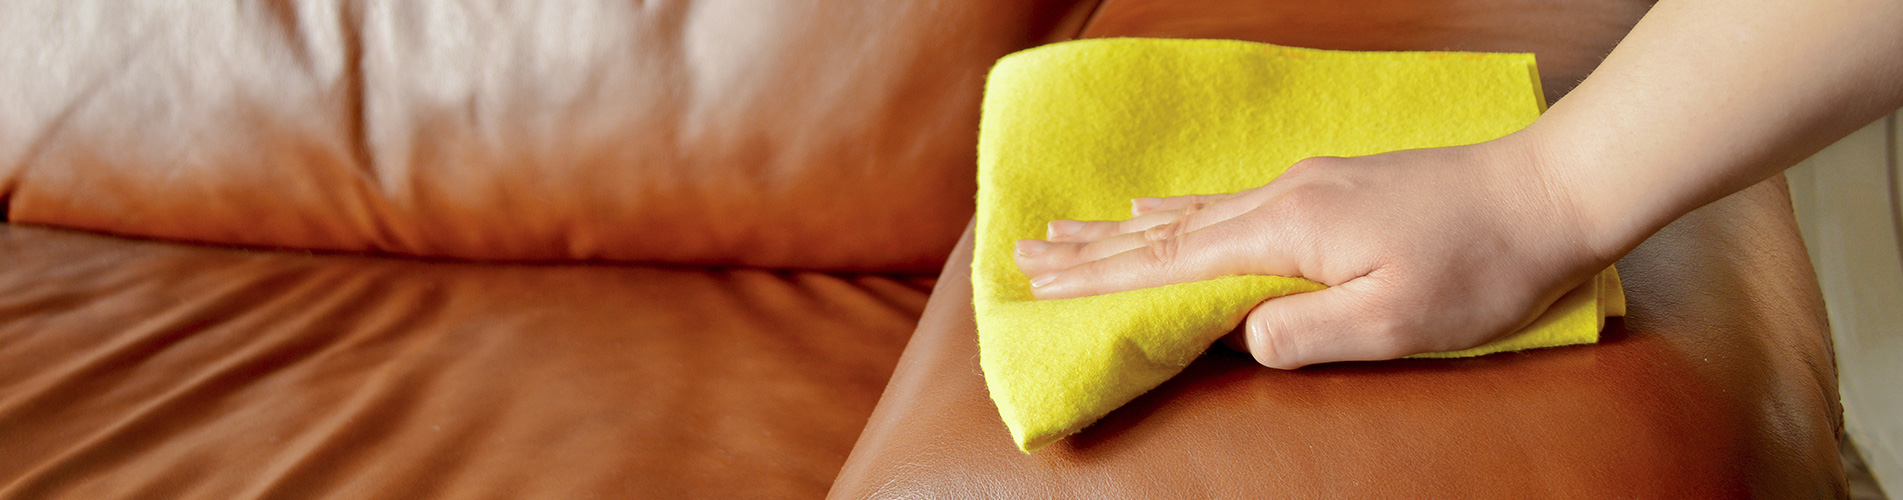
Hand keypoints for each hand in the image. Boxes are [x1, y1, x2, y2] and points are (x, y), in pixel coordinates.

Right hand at [1011, 136, 1611, 367]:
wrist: (1547, 193)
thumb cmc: (1480, 267)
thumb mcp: (1395, 323)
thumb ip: (1306, 333)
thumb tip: (1240, 338)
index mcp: (1288, 231)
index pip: (1171, 261)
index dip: (1101, 279)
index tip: (1039, 285)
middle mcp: (1283, 197)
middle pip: (1163, 230)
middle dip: (1090, 250)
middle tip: (1022, 255)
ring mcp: (1305, 186)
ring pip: (1189, 212)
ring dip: (1122, 228)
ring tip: (1067, 230)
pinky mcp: (1328, 187)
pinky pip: (1226, 201)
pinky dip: (1177, 211)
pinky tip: (1158, 208)